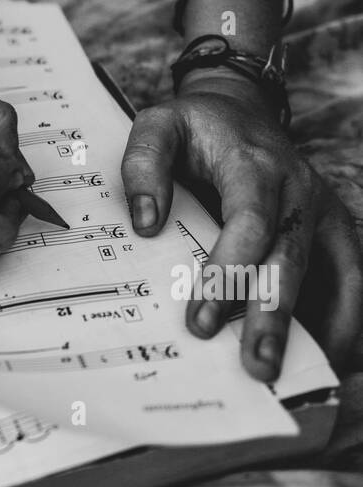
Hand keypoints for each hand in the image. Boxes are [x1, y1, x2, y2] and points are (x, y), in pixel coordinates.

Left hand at [121, 68, 362, 379]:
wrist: (242, 110)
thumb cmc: (197, 128)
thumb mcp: (160, 125)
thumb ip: (144, 164)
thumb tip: (145, 221)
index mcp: (254, 165)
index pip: (248, 225)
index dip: (227, 274)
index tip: (199, 323)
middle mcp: (297, 190)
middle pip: (291, 260)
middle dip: (274, 317)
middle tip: (258, 367)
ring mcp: (322, 211)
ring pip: (332, 275)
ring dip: (318, 330)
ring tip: (294, 376)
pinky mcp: (334, 230)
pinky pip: (351, 279)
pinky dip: (345, 322)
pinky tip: (326, 361)